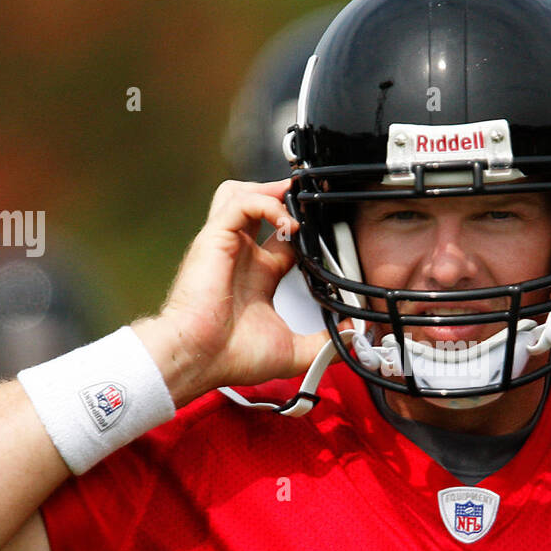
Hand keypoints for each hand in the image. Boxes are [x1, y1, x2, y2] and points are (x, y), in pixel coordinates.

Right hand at [136, 179, 330, 406]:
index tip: (328, 231)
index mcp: (259, 275)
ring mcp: (227, 245)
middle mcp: (242, 256)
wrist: (198, 358)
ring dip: (271, 193)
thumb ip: (325, 343)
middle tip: (311, 204)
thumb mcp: (293, 352)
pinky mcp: (214, 238)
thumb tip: (352, 338)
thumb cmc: (230, 356)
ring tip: (295, 206)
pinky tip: (286, 221)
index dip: (305, 229)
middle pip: (258, 206)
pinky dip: (264, 202)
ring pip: (242, 194)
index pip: (283, 237)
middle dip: (285, 198)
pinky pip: (238, 202)